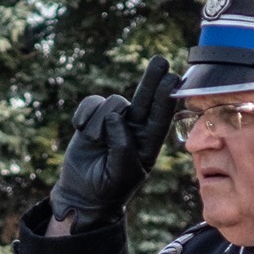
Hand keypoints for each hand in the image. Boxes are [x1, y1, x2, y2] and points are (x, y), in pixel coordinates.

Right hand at [48, 57, 178, 228]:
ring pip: (113, 103)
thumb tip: (115, 118)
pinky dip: (85, 114)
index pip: (160, 116)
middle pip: (145, 97)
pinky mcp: (93, 117)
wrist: (82, 192)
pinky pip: (92, 103)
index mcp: (148, 142)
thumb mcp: (122, 173)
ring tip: (95, 142)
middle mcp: (134, 128)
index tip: (172, 80)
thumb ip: (122, 147)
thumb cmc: (109, 187)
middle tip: (161, 62)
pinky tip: (80, 128)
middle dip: (152, 79)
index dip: (165, 97)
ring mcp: (114, 121)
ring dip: (100, 121)